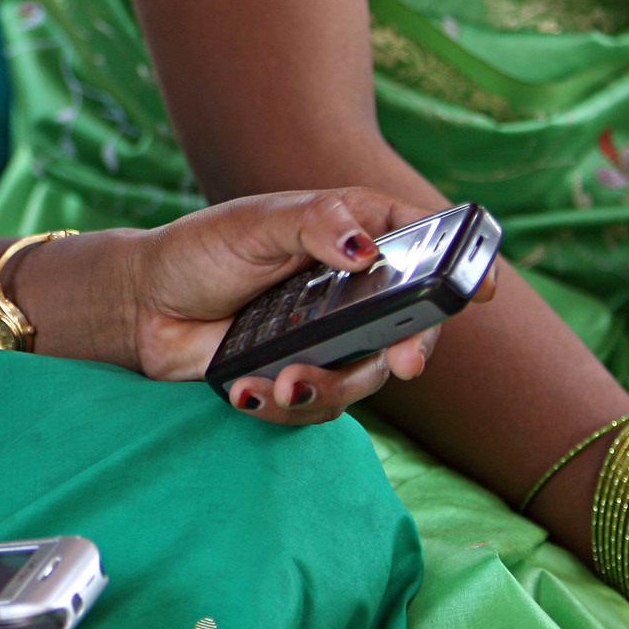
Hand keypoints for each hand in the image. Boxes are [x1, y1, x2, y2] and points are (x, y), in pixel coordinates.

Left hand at [123, 189, 496, 423]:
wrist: (143, 306)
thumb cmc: (201, 250)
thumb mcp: (255, 223)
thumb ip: (312, 226)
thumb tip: (364, 249)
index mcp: (351, 235)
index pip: (423, 244)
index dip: (462, 264)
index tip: (485, 289)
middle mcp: (353, 289)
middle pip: (412, 325)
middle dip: (413, 350)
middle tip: (406, 364)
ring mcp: (329, 337)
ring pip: (365, 377)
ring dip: (329, 388)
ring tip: (281, 381)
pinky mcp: (300, 375)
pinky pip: (316, 406)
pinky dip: (283, 404)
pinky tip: (244, 391)